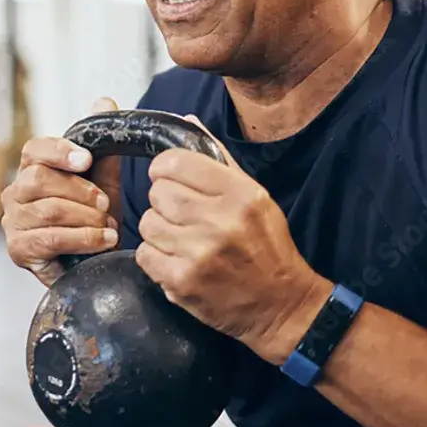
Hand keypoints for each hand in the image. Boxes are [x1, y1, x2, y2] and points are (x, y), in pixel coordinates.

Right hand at [1, 97, 124, 285]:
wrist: (94, 261)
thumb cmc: (93, 219)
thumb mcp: (103, 181)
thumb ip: (103, 146)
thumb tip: (104, 101)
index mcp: (32, 168)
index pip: (34, 149)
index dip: (59, 151)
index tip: (85, 160)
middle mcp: (15, 192)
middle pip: (39, 179)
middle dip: (80, 191)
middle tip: (106, 204)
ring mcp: (13, 221)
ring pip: (48, 209)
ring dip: (86, 218)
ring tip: (109, 227)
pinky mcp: (18, 249)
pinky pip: (49, 238)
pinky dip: (82, 238)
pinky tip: (103, 241)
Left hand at [134, 115, 330, 362]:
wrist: (282, 305)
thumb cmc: (267, 245)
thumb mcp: (254, 195)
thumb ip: (218, 159)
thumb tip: (186, 121)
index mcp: (239, 194)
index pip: (175, 163)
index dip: (164, 168)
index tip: (169, 178)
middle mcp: (219, 221)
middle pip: (157, 193)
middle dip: (163, 201)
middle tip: (180, 214)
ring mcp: (199, 253)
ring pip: (147, 223)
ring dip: (159, 230)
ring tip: (181, 239)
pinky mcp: (183, 282)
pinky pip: (145, 255)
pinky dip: (156, 257)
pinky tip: (177, 260)